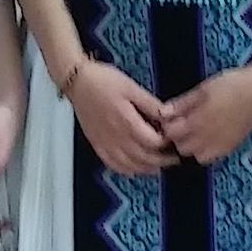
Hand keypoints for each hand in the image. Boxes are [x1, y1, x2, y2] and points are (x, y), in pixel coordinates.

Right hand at [68, 60, 172, 176]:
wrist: (77, 82)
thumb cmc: (103, 80)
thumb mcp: (131, 87)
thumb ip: (150, 104)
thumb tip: (168, 115)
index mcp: (127, 122)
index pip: (153, 142)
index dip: (166, 143)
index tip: (174, 139)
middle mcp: (116, 137)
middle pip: (143, 158)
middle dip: (161, 161)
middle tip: (174, 158)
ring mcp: (105, 143)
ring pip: (129, 165)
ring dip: (145, 169)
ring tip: (158, 167)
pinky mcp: (96, 144)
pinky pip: (112, 164)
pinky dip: (125, 170)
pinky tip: (133, 168)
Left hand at [159, 64, 251, 166]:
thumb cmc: (231, 84)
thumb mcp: (203, 89)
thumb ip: (182, 103)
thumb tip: (162, 112)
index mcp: (198, 123)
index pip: (171, 134)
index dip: (167, 125)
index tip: (169, 116)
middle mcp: (208, 140)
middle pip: (181, 148)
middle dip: (178, 137)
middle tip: (182, 122)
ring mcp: (221, 146)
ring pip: (196, 156)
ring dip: (191, 146)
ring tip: (195, 130)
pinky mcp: (232, 147)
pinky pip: (212, 157)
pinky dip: (206, 150)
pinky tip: (209, 136)